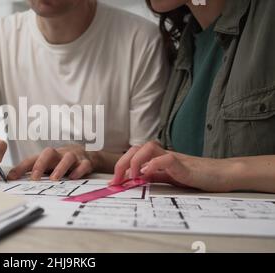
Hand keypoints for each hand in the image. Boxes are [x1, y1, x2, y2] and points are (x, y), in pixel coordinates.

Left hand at [8, 145, 98, 180]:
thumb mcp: (49, 166)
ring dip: (60, 168)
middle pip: (48, 153)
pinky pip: (84, 164)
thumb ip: (34, 173)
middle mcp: (59, 155)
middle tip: (35, 178)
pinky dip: (78, 171)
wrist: (88, 155)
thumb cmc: (62, 162)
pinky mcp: (86, 163)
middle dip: (40, 164)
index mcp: (48, 157)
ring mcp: (74, 157)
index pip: (32, 159)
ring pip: (67, 158)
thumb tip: (12, 180)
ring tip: (54, 179)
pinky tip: (73, 178)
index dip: (21, 167)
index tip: (11, 177)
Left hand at [110, 141, 235, 192]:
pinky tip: (147, 175)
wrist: (222, 175)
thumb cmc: (197, 177)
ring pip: (148, 148)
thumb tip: (135, 181)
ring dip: (135, 161)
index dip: (120, 166)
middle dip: (122, 163)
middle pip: (136, 148)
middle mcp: (163, 155)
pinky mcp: (185, 165)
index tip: (113, 183)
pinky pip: (167, 159)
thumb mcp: (169, 179)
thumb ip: (154, 178)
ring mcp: (174, 158)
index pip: (133, 154)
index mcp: (158, 159)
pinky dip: (154, 165)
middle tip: (117, 181)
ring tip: (132, 178)